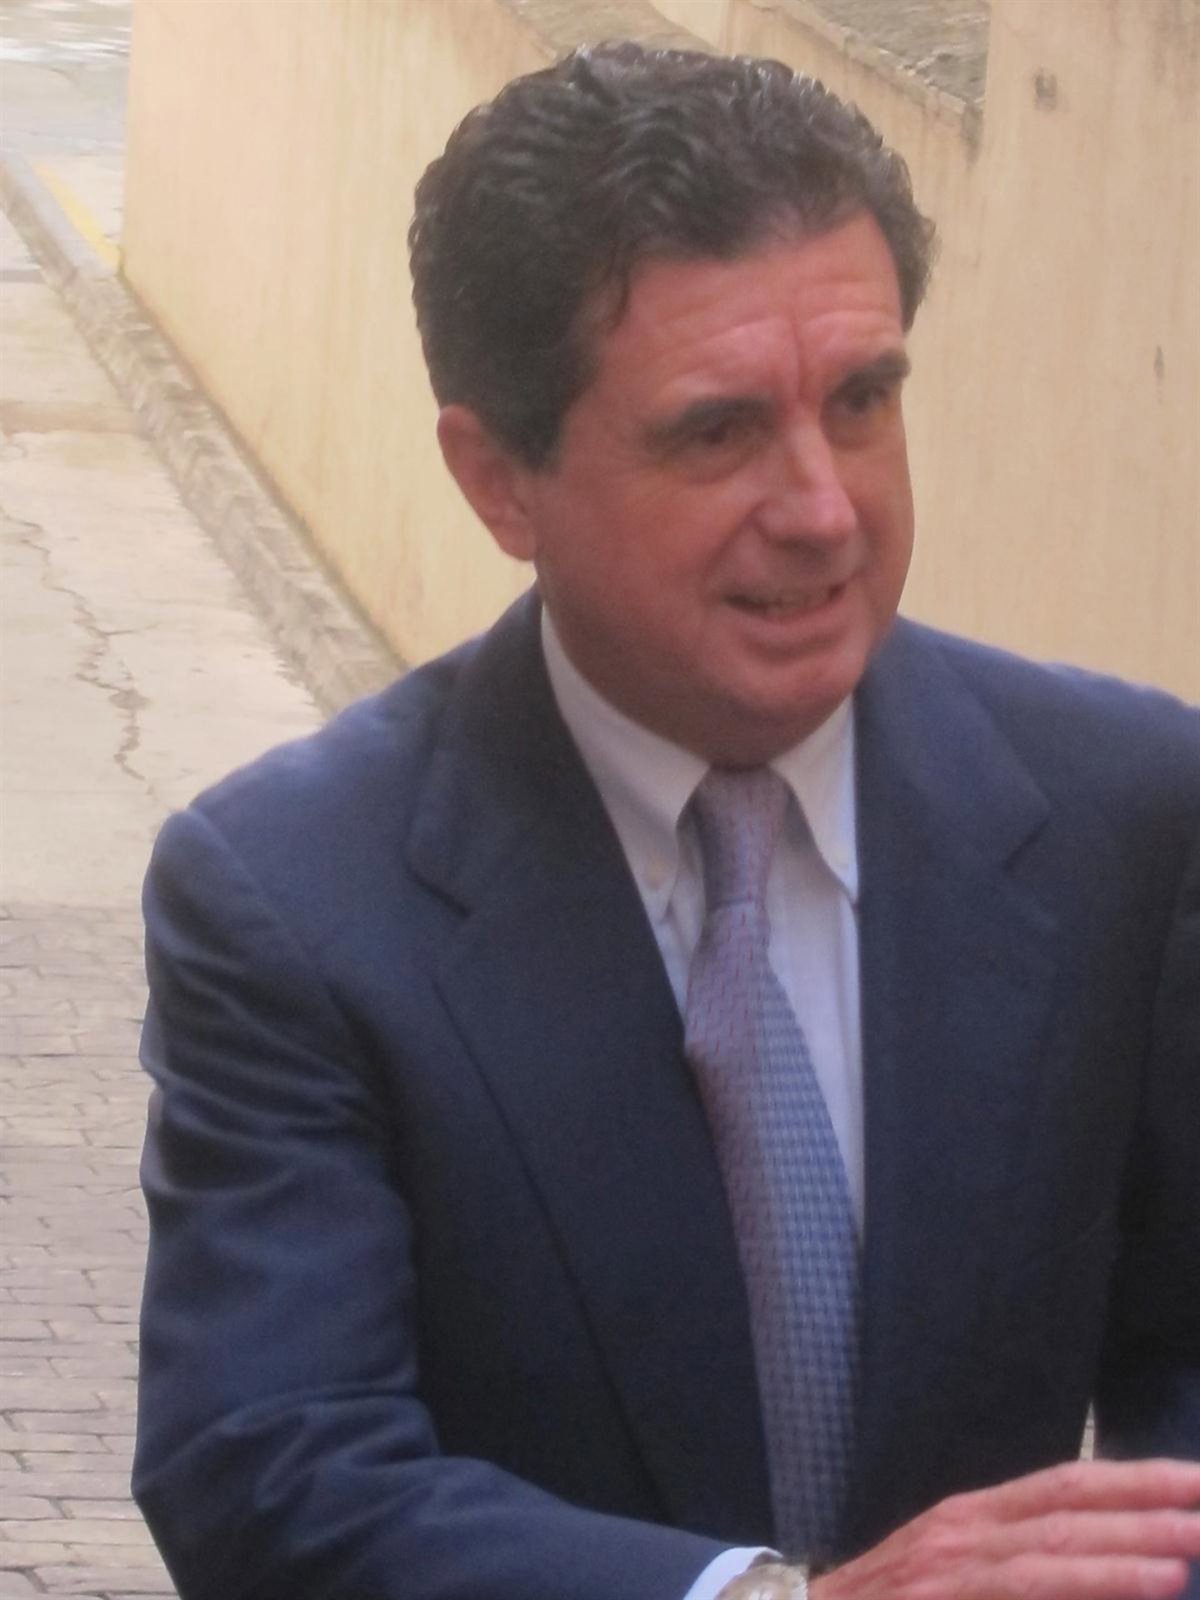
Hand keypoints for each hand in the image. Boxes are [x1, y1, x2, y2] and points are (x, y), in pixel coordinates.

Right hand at [810, 1459, 1199, 1599]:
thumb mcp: (953, 1579)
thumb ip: (1017, 1571)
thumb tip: (1109, 1565)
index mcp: (974, 1519)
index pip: (1066, 1484)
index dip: (1134, 1481)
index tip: (1195, 1481)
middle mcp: (962, 1530)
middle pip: (1067, 1505)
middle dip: (1146, 1506)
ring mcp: (948, 1567)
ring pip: (1049, 1549)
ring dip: (1123, 1550)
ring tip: (1186, 1551)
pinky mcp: (940, 1599)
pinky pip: (1019, 1590)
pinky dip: (1081, 1585)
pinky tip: (1136, 1586)